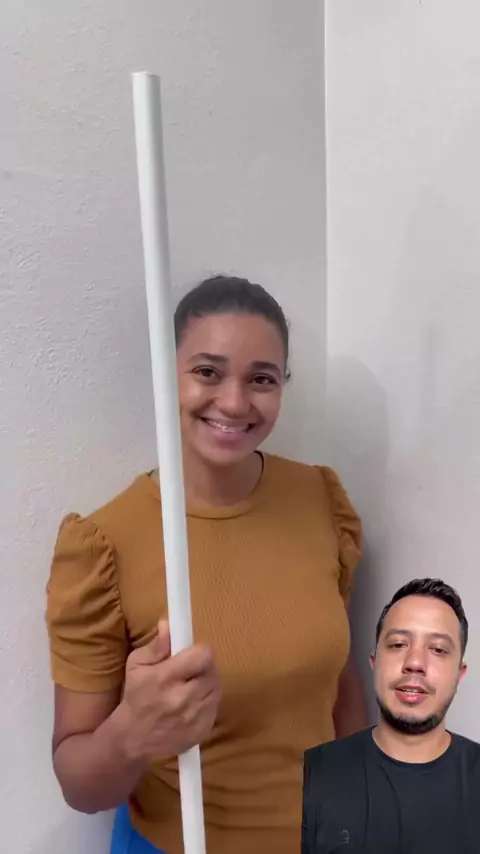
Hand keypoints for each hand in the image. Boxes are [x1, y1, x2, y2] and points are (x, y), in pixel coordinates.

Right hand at [119, 621, 220, 762]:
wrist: (133, 738)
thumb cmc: (136, 696)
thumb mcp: (136, 665)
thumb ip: (156, 645)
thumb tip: (169, 624)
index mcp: (165, 679)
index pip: (202, 656)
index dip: (198, 651)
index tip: (190, 654)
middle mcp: (183, 699)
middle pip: (212, 671)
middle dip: (203, 667)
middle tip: (190, 670)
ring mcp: (195, 718)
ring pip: (216, 688)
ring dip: (207, 683)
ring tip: (191, 686)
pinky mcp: (203, 731)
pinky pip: (216, 707)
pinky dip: (207, 702)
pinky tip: (192, 703)